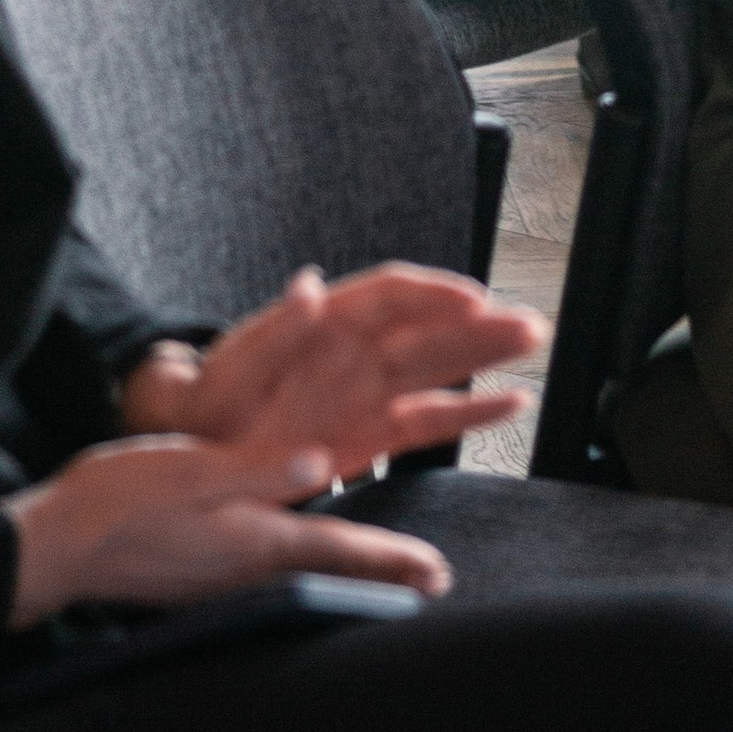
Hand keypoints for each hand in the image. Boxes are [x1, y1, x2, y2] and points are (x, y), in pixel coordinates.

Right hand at [4, 430, 450, 631]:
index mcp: (251, 541)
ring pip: (305, 576)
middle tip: (430, 580)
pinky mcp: (203, 577)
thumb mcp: (192, 468)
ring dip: (349, 572)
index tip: (436, 573)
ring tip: (385, 573)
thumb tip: (320, 461)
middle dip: (382, 575)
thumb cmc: (120, 499)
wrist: (59, 544)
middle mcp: (246, 570)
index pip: (337, 554)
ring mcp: (223, 580)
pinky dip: (307, 569)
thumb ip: (260, 467)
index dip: (391, 561)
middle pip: (330, 574)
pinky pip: (273, 577)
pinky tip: (305, 562)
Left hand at [120, 264, 540, 474]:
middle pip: (428, 329)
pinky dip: (470, 412)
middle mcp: (358, 351)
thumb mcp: (237, 363)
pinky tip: (510, 402)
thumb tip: (306, 286)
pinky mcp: (373, 434)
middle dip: (480, 325)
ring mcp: (369, 391)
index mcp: (328, 321)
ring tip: (533, 343)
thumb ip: (276, 330)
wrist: (200, 445)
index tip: (473, 297)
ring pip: (439, 369)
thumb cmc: (214, 396)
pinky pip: (430, 421)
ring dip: (486, 357)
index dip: (432, 293)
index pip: (389, 294)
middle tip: (530, 322)